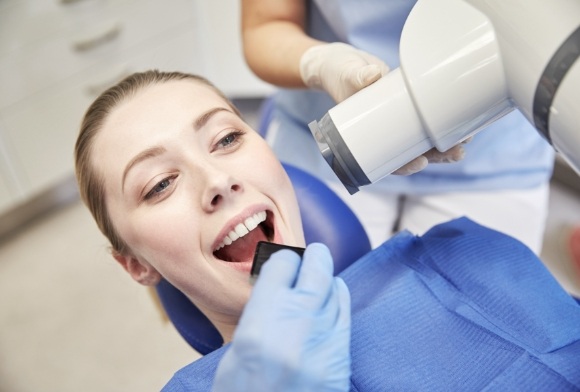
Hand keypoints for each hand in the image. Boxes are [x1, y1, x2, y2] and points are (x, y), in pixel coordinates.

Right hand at [212, 243, 350, 391]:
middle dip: (312, 257)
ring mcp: (324, 339)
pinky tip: (332, 299)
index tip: (281, 263)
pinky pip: (345, 311)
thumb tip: (274, 294)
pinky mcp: (341, 355)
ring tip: (317, 280)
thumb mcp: (235, 355)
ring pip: (334, 286)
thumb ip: (259, 318)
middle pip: (316, 267)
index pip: (282, 265)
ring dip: (325, 279)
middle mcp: (297, 324)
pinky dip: (338, 299)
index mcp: (261, 323)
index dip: (281, 260)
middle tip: (309, 256)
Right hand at [301, 42, 468, 175]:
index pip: (386, 160)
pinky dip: (444, 122)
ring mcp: (398, 120)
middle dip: (436, 155)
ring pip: (424, 139)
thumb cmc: (339, 73)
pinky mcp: (408, 105)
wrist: (342, 64)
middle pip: (412, 153)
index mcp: (366, 137)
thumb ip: (357, 76)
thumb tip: (372, 76)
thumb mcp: (345, 74)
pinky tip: (463, 119)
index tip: (420, 162)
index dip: (404, 166)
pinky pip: (427, 119)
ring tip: (467, 138)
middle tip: (457, 152)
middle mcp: (385, 132)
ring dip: (446, 142)